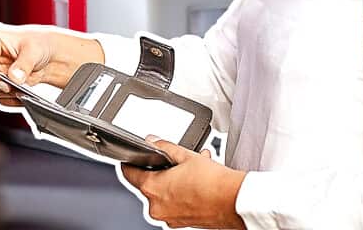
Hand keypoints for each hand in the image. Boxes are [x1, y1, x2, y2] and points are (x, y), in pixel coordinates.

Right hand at [0, 21, 100, 106]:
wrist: (57, 56)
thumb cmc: (46, 43)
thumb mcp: (36, 50)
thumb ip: (23, 65)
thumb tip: (13, 77)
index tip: (2, 79)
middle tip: (15, 88)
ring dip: (3, 95)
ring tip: (22, 91)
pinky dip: (7, 100)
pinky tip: (20, 96)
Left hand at [120, 135, 248, 228]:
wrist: (234, 202)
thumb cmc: (213, 183)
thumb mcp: (186, 155)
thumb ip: (165, 146)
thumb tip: (153, 141)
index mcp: (152, 189)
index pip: (128, 173)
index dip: (128, 162)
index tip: (130, 158)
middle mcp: (157, 207)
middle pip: (147, 184)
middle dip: (158, 171)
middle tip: (172, 160)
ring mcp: (168, 217)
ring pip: (162, 194)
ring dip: (172, 181)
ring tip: (189, 169)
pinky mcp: (180, 222)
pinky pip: (174, 204)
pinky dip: (180, 192)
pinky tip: (195, 181)